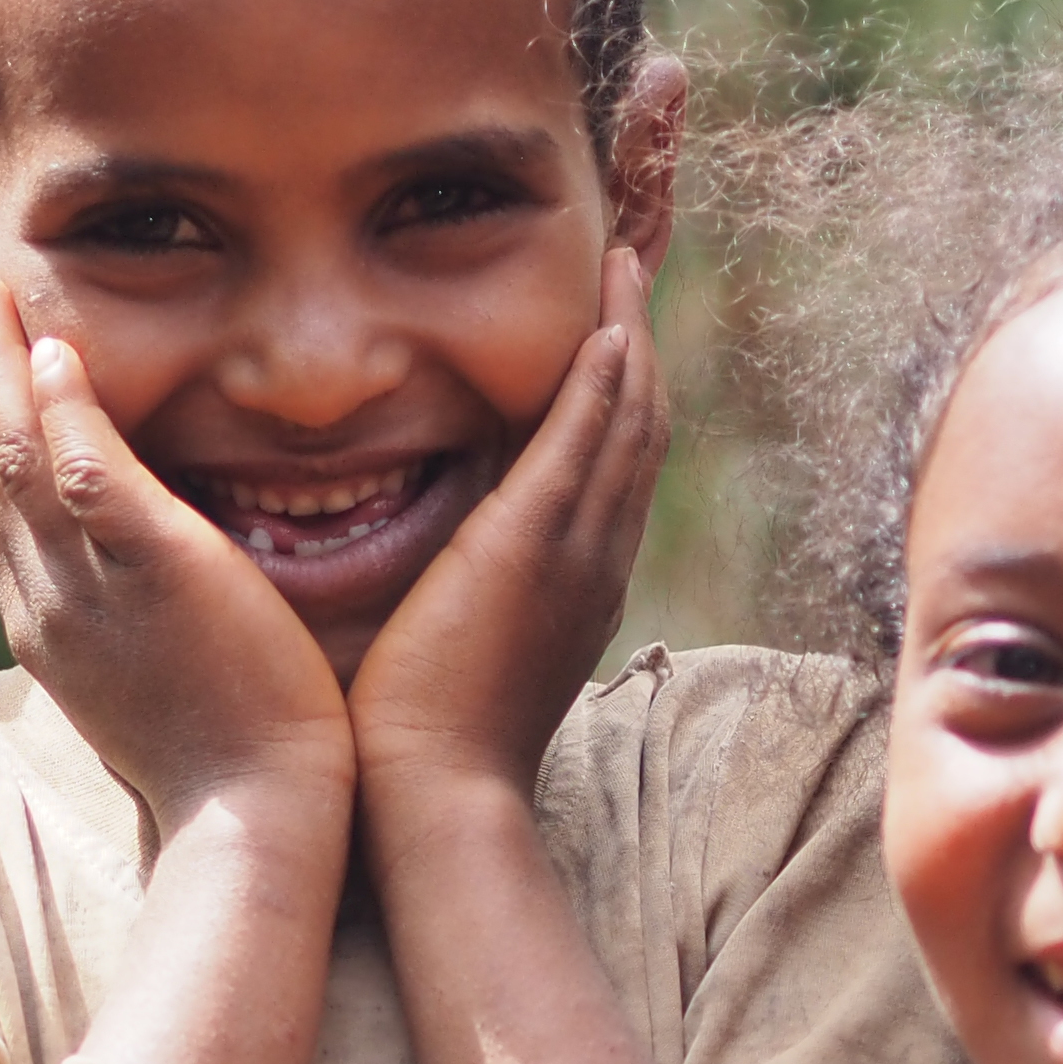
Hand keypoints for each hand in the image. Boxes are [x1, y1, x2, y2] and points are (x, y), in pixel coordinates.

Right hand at [0, 264, 354, 843]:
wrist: (252, 819)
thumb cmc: (221, 760)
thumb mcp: (147, 678)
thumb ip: (127, 615)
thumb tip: (128, 582)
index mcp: (47, 622)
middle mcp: (47, 601)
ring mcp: (91, 591)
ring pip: (18, 457)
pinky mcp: (157, 580)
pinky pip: (94, 485)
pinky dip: (70, 415)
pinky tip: (56, 352)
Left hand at [347, 247, 665, 830]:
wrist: (436, 795)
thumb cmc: (424, 745)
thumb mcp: (459, 652)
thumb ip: (462, 600)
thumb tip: (436, 570)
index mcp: (580, 588)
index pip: (613, 472)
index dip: (620, 400)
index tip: (611, 338)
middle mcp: (597, 564)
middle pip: (639, 434)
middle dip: (638, 348)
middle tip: (630, 273)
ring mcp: (576, 553)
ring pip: (627, 424)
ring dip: (629, 338)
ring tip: (625, 268)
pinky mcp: (534, 545)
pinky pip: (586, 440)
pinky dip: (603, 379)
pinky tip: (608, 324)